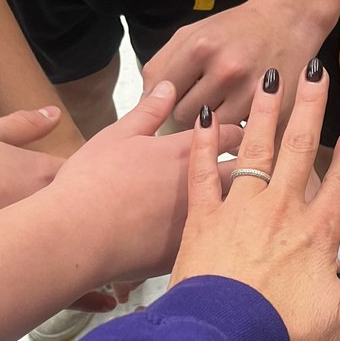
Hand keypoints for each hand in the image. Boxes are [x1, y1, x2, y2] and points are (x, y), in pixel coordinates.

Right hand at [51, 82, 242, 283]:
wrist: (78, 236)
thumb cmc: (91, 182)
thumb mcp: (117, 136)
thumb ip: (148, 111)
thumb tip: (168, 87)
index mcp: (184, 152)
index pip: (232, 134)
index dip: (240, 130)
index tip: (245, 130)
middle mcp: (200, 186)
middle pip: (247, 171)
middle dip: (257, 166)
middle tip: (260, 164)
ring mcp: (197, 222)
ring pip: (240, 211)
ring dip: (248, 203)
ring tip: (252, 203)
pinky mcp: (186, 254)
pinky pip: (217, 244)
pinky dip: (225, 239)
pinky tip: (226, 241)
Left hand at [141, 0, 325, 127]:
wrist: (288, 19)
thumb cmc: (235, 29)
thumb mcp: (192, 34)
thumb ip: (162, 66)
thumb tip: (143, 104)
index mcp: (200, 47)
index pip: (161, 94)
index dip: (164, 98)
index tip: (175, 96)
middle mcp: (225, 69)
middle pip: (182, 117)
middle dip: (188, 110)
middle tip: (203, 97)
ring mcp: (251, 91)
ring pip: (209, 131)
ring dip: (211, 124)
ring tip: (222, 102)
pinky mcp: (273, 108)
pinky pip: (238, 134)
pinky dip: (235, 127)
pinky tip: (241, 109)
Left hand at [170, 62, 339, 340]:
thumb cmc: (279, 337)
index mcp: (317, 235)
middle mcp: (281, 212)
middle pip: (299, 149)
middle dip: (309, 107)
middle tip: (313, 70)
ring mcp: (240, 211)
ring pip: (255, 149)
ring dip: (264, 111)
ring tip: (269, 78)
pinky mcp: (202, 219)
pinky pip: (203, 171)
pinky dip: (204, 142)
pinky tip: (207, 117)